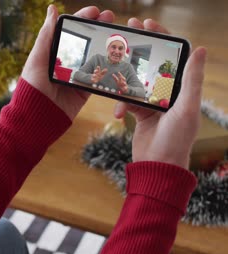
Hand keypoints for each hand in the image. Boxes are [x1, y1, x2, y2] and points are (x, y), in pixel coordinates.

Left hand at [21, 5, 114, 119]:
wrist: (37, 118)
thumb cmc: (32, 87)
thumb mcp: (37, 59)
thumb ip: (46, 35)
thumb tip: (52, 8)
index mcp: (53, 52)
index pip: (70, 31)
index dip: (83, 18)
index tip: (95, 11)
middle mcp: (66, 62)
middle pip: (85, 41)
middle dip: (98, 27)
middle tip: (110, 18)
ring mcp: (76, 76)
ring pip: (95, 56)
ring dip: (107, 44)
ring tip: (117, 34)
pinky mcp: (84, 90)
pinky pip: (99, 76)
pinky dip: (108, 67)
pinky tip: (118, 57)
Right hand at [114, 18, 206, 168]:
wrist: (157, 166)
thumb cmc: (176, 140)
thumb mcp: (186, 108)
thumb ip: (191, 79)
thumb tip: (201, 49)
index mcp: (183, 88)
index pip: (173, 55)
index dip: (162, 37)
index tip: (147, 24)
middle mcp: (169, 92)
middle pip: (152, 63)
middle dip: (139, 50)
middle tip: (126, 34)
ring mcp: (153, 102)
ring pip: (135, 81)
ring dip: (125, 81)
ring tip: (114, 76)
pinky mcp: (140, 112)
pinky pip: (127, 99)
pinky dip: (121, 104)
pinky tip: (119, 114)